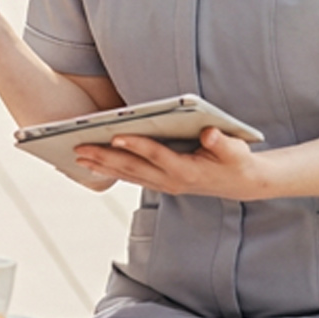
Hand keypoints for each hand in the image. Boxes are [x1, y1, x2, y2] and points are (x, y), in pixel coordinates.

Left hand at [73, 126, 271, 201]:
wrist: (241, 183)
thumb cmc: (236, 160)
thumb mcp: (236, 150)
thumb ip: (222, 142)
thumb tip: (209, 133)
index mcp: (188, 171)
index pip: (157, 156)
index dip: (137, 146)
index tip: (116, 136)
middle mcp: (171, 181)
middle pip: (133, 168)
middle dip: (105, 157)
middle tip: (79, 148)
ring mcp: (164, 184)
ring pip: (128, 174)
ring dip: (102, 166)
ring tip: (77, 156)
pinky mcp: (160, 183)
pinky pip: (132, 177)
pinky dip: (112, 171)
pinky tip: (94, 164)